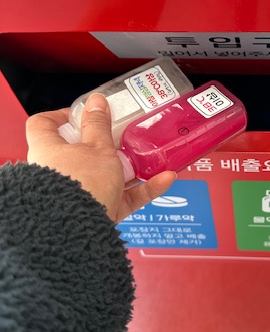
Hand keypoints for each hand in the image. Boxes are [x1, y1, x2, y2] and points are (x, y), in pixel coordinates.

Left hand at [26, 93, 175, 221]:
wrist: (81, 230)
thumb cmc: (81, 184)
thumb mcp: (96, 148)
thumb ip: (98, 125)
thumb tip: (96, 102)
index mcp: (48, 151)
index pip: (43, 125)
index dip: (60, 115)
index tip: (82, 113)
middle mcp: (58, 174)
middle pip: (80, 152)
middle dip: (107, 145)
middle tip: (123, 135)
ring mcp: (78, 195)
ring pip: (107, 177)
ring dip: (131, 168)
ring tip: (150, 157)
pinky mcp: (98, 213)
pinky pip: (123, 198)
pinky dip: (143, 189)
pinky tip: (164, 179)